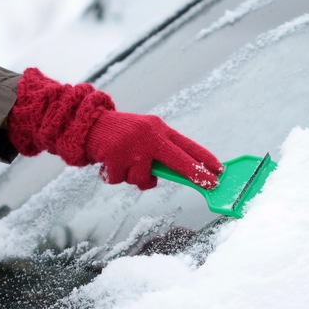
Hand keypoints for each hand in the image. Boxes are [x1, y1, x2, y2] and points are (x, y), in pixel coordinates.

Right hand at [86, 111, 222, 190]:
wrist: (88, 124)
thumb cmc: (121, 135)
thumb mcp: (145, 137)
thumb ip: (160, 154)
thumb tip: (180, 177)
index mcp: (159, 129)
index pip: (187, 146)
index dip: (205, 159)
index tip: (220, 171)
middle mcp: (150, 135)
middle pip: (179, 160)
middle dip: (197, 174)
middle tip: (210, 184)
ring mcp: (133, 146)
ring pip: (143, 179)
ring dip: (133, 178)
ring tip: (122, 164)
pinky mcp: (115, 155)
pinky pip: (120, 180)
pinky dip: (112, 176)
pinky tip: (108, 163)